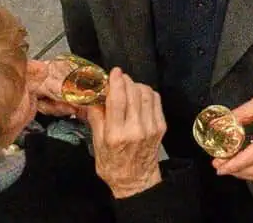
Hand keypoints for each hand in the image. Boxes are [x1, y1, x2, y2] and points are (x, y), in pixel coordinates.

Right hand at [87, 71, 168, 199]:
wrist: (136, 181)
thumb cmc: (113, 166)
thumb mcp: (97, 145)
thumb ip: (96, 119)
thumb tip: (91, 98)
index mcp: (116, 135)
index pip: (118, 99)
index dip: (116, 82)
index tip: (114, 72)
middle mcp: (136, 129)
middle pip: (133, 93)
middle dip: (125, 81)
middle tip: (118, 79)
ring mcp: (151, 127)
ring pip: (146, 93)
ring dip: (136, 85)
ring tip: (128, 88)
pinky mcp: (161, 126)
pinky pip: (156, 100)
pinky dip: (147, 93)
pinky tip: (139, 96)